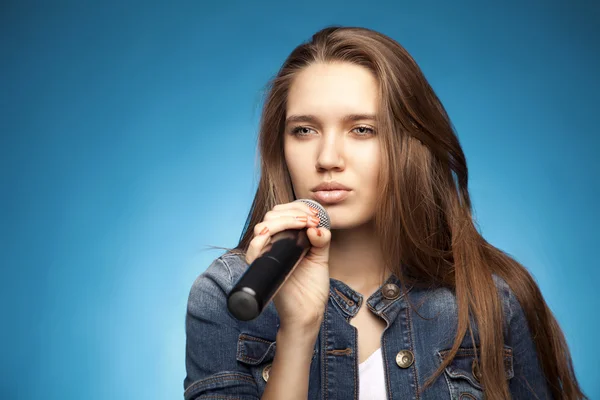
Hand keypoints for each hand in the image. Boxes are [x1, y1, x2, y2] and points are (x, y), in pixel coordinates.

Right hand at [245, 201, 330, 330]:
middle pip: (272, 216)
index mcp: (285, 239)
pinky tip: (277, 235)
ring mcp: (265, 255)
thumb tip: (316, 227)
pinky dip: (261, 239)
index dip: (298, 208)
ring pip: (262, 227)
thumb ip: (322, 239)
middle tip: (311, 221)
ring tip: (304, 225)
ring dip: (283, 220)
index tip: (315, 215)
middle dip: (293, 212)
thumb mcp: (321, 257)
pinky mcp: (261, 268)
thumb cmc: (312, 287)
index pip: (283, 213)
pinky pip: (253, 250)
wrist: (308, 312)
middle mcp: (273, 244)